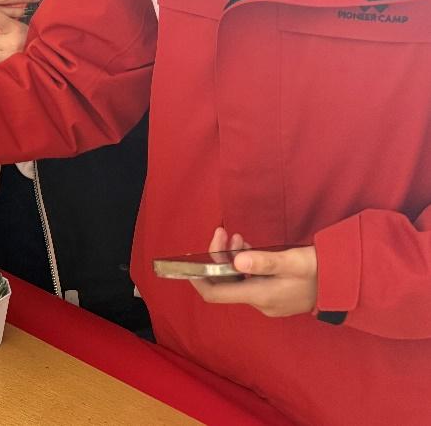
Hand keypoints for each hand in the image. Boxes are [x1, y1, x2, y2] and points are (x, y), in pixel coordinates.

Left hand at [188, 227, 318, 317]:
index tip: (188, 262)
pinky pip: (250, 279)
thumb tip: (236, 261)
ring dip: (233, 257)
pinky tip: (250, 247)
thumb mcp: (292, 261)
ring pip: (238, 278)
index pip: (216, 294)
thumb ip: (264, 261)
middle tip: (224, 232)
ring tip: (238, 237)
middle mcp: (259, 302)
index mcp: (259, 296)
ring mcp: (267, 300)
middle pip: (226, 281)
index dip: (198, 279)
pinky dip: (246, 263)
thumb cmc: (319, 271)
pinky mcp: (274, 294)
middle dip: (219, 256)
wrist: (346, 285)